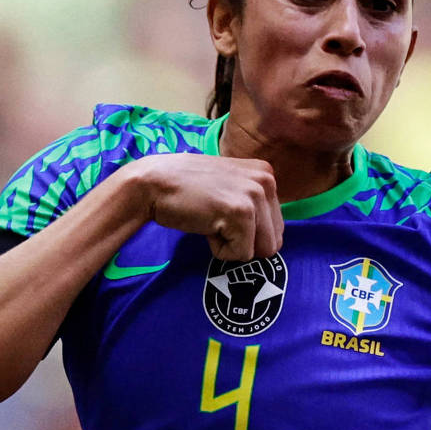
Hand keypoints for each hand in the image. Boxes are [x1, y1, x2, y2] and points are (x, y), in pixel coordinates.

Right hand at [127, 153, 282, 261]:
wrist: (154, 183)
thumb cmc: (186, 189)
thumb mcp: (230, 186)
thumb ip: (254, 203)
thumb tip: (272, 241)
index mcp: (266, 174)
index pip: (276, 228)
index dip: (247, 233)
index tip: (222, 214)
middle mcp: (266, 181)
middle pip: (273, 242)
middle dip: (243, 242)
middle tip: (216, 220)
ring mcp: (255, 196)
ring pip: (260, 251)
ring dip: (232, 246)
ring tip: (212, 222)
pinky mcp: (241, 213)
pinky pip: (241, 254)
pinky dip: (219, 250)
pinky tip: (206, 226)